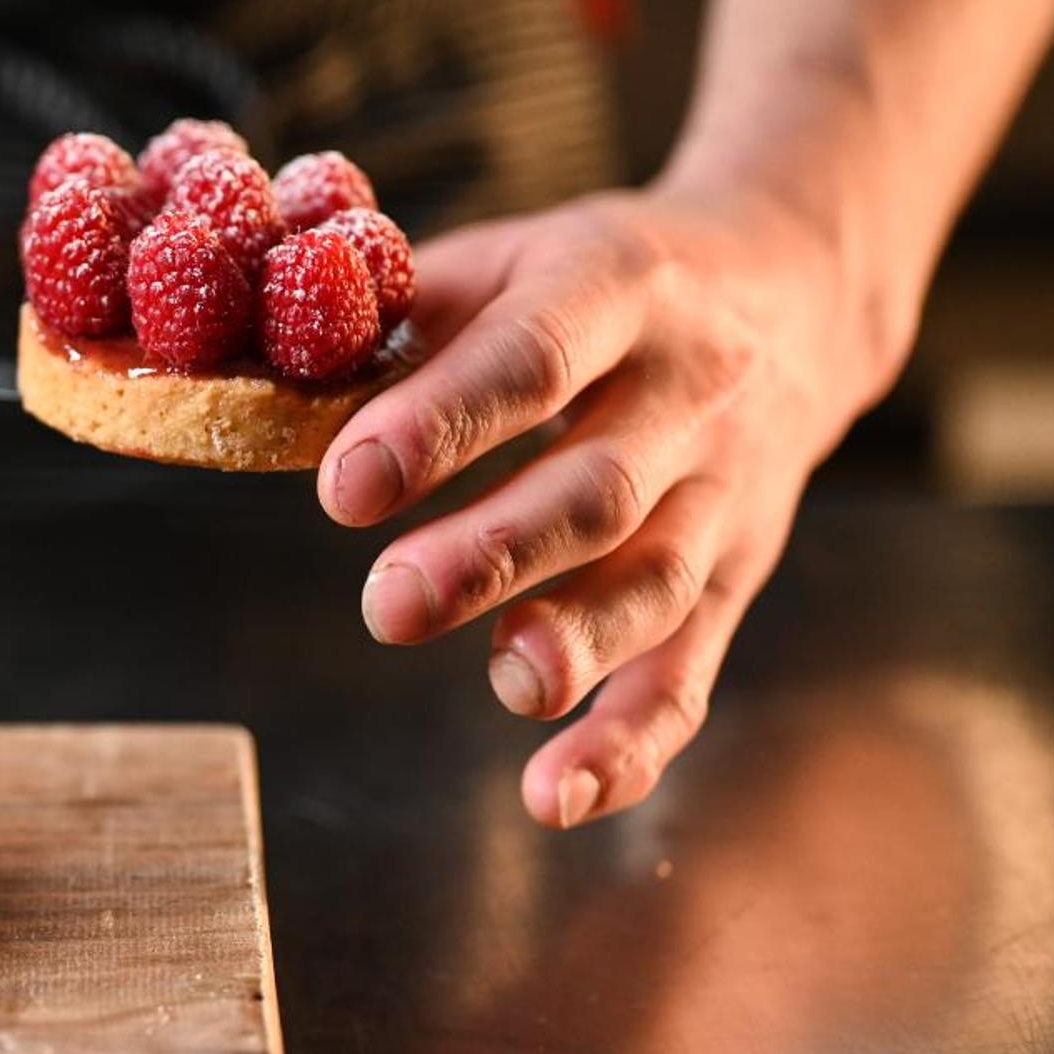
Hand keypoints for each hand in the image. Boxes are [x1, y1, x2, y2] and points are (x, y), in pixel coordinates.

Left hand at [318, 185, 899, 827]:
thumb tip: (261, 386)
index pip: (530, 359)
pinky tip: (555, 795)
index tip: (345, 485)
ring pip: (657, 582)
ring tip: (505, 684)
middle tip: (389, 605)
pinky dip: (629, 744)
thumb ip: (395, 316)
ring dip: (577, 645)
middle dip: (495, 554)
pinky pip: (691, 671)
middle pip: (599, 489)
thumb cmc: (597, 280)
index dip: (439, 424)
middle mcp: (688, 393)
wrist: (791, 286)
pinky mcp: (738, 577)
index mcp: (616, 288)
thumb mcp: (508, 258)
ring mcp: (725, 492)